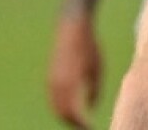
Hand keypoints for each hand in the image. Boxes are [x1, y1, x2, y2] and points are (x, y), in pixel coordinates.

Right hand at [47, 13, 100, 128]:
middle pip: (62, 113)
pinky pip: (53, 99)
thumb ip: (94, 90)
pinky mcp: (49, 77)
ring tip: (80, 121)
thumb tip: (90, 108)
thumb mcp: (97, 69)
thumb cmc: (89, 46)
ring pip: (56, 107)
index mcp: (70, 83)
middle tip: (85, 127)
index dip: (81, 124)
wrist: (72, 27)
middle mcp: (56, 84)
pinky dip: (61, 107)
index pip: (73, 113)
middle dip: (73, 123)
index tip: (90, 128)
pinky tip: (72, 108)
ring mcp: (51, 81)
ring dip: (66, 117)